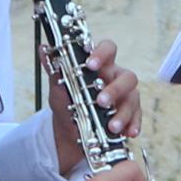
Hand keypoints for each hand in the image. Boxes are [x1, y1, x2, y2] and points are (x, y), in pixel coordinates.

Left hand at [54, 36, 140, 169]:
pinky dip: (133, 124)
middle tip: (101, 101)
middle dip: (115, 89)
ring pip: (133, 98)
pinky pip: (137, 117)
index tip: (90, 65)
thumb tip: (43, 48)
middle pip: (127, 76)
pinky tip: (128, 132)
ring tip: (111, 126)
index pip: (108, 49)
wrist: (71, 132)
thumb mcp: (59, 87)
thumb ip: (55, 68)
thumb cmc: (68, 104)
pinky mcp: (131, 114)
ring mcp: (126, 96)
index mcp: (101, 66)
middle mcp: (116, 78)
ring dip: (123, 112)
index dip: (102, 54)